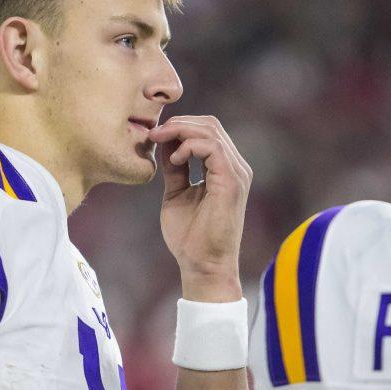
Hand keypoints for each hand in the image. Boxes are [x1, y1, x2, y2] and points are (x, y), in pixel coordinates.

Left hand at [148, 116, 251, 301]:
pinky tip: (173, 160)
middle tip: (153, 134)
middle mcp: (236, 167)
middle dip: (178, 123)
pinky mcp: (231, 182)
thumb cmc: (190, 237)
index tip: (154, 135)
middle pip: (210, 125)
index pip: (207, 131)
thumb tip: (164, 143)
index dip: (180, 126)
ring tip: (159, 142)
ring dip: (180, 131)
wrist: (202, 265)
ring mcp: (236, 174)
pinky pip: (213, 148)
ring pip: (211, 132)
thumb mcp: (177, 193)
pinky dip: (189, 146)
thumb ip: (175, 169)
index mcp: (225, 169)